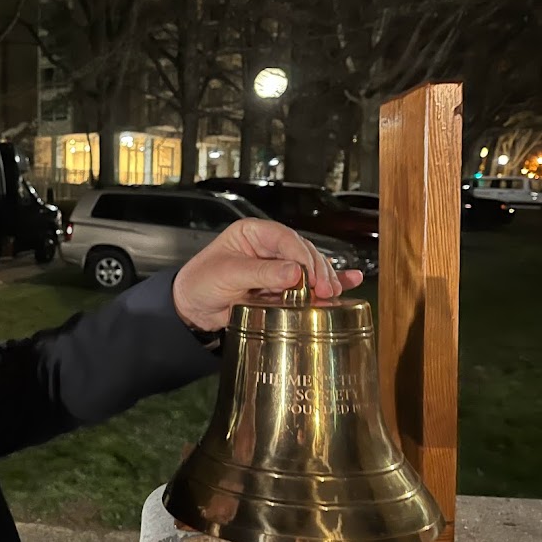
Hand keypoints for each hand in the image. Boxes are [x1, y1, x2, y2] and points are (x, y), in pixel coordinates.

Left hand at [173, 218, 363, 330]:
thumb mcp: (227, 274)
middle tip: (325, 290)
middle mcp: (267, 247)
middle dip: (317, 270)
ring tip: (332, 293)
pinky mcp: (281, 286)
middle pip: (303, 252)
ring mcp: (276, 266)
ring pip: (309, 268)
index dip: (302, 256)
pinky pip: (308, 281)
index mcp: (252, 233)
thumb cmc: (200, 283)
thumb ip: (261, 273)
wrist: (191, 308)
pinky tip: (350, 281)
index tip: (311, 276)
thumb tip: (294, 272)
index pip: (286, 238)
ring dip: (324, 279)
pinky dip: (329, 282)